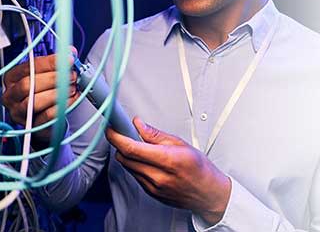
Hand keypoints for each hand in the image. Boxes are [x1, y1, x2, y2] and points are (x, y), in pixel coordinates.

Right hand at [2, 47, 78, 147]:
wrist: (44, 118)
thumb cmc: (44, 92)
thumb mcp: (47, 74)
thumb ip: (57, 62)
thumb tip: (70, 52)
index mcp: (12, 77)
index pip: (29, 66)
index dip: (50, 62)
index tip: (68, 60)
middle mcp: (11, 95)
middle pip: (28, 84)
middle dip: (53, 78)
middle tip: (71, 76)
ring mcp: (18, 112)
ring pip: (34, 101)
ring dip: (57, 93)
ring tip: (71, 88)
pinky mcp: (30, 126)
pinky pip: (45, 116)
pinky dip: (61, 107)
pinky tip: (71, 100)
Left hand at [105, 117, 230, 224]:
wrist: (209, 193)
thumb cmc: (200, 168)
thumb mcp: (181, 143)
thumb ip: (156, 134)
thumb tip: (139, 125)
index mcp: (168, 160)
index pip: (132, 148)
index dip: (116, 137)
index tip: (111, 128)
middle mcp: (158, 176)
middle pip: (125, 158)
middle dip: (120, 143)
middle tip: (123, 132)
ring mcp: (153, 188)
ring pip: (127, 167)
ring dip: (127, 154)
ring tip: (139, 146)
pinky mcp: (151, 194)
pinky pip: (134, 176)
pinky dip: (135, 165)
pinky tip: (145, 159)